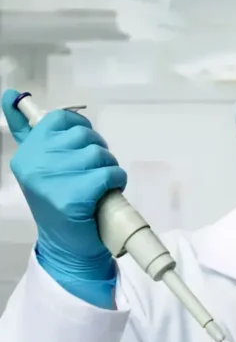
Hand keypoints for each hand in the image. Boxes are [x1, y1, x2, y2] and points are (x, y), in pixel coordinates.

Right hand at [2, 89, 125, 308]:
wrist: (68, 247)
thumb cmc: (59, 203)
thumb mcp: (41, 164)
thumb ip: (29, 130)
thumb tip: (12, 94)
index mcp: (26, 153)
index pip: (60, 120)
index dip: (80, 131)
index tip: (81, 149)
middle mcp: (34, 163)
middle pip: (85, 136)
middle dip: (98, 153)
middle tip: (91, 174)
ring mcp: (52, 179)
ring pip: (100, 154)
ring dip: (108, 168)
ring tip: (98, 186)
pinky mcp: (73, 195)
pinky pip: (110, 173)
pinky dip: (117, 181)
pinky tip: (108, 192)